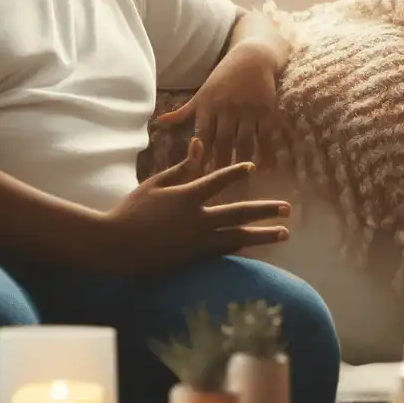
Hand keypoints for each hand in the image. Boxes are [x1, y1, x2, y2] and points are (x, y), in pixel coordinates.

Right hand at [102, 138, 290, 269]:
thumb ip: (182, 167)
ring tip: (283, 234)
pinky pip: (224, 252)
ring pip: (238, 237)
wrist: (116, 246)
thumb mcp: (155, 183)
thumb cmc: (132, 210)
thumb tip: (199, 144)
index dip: (236, 172)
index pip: (218, 180)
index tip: (252, 167)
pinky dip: (241, 247)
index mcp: (187, 197)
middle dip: (265, 210)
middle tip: (287, 209)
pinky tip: (254, 246)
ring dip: (263, 235)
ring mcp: (198, 241)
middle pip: (239, 213)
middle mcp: (198, 219)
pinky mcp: (194, 258)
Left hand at [156, 42, 283, 167]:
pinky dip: (265, 153)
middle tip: (218, 185)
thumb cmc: (223, 77)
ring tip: (239, 178)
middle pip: (222, 142)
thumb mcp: (202, 93)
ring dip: (242, 161)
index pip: (202, 135)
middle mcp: (226, 109)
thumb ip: (183, 112)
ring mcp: (247, 110)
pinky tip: (264, 167)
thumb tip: (159, 122)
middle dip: (220, 164)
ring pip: (244, 141)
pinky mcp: (265, 111)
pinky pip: (265, 136)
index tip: (197, 176)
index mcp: (208, 106)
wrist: (252, 58)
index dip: (200, 156)